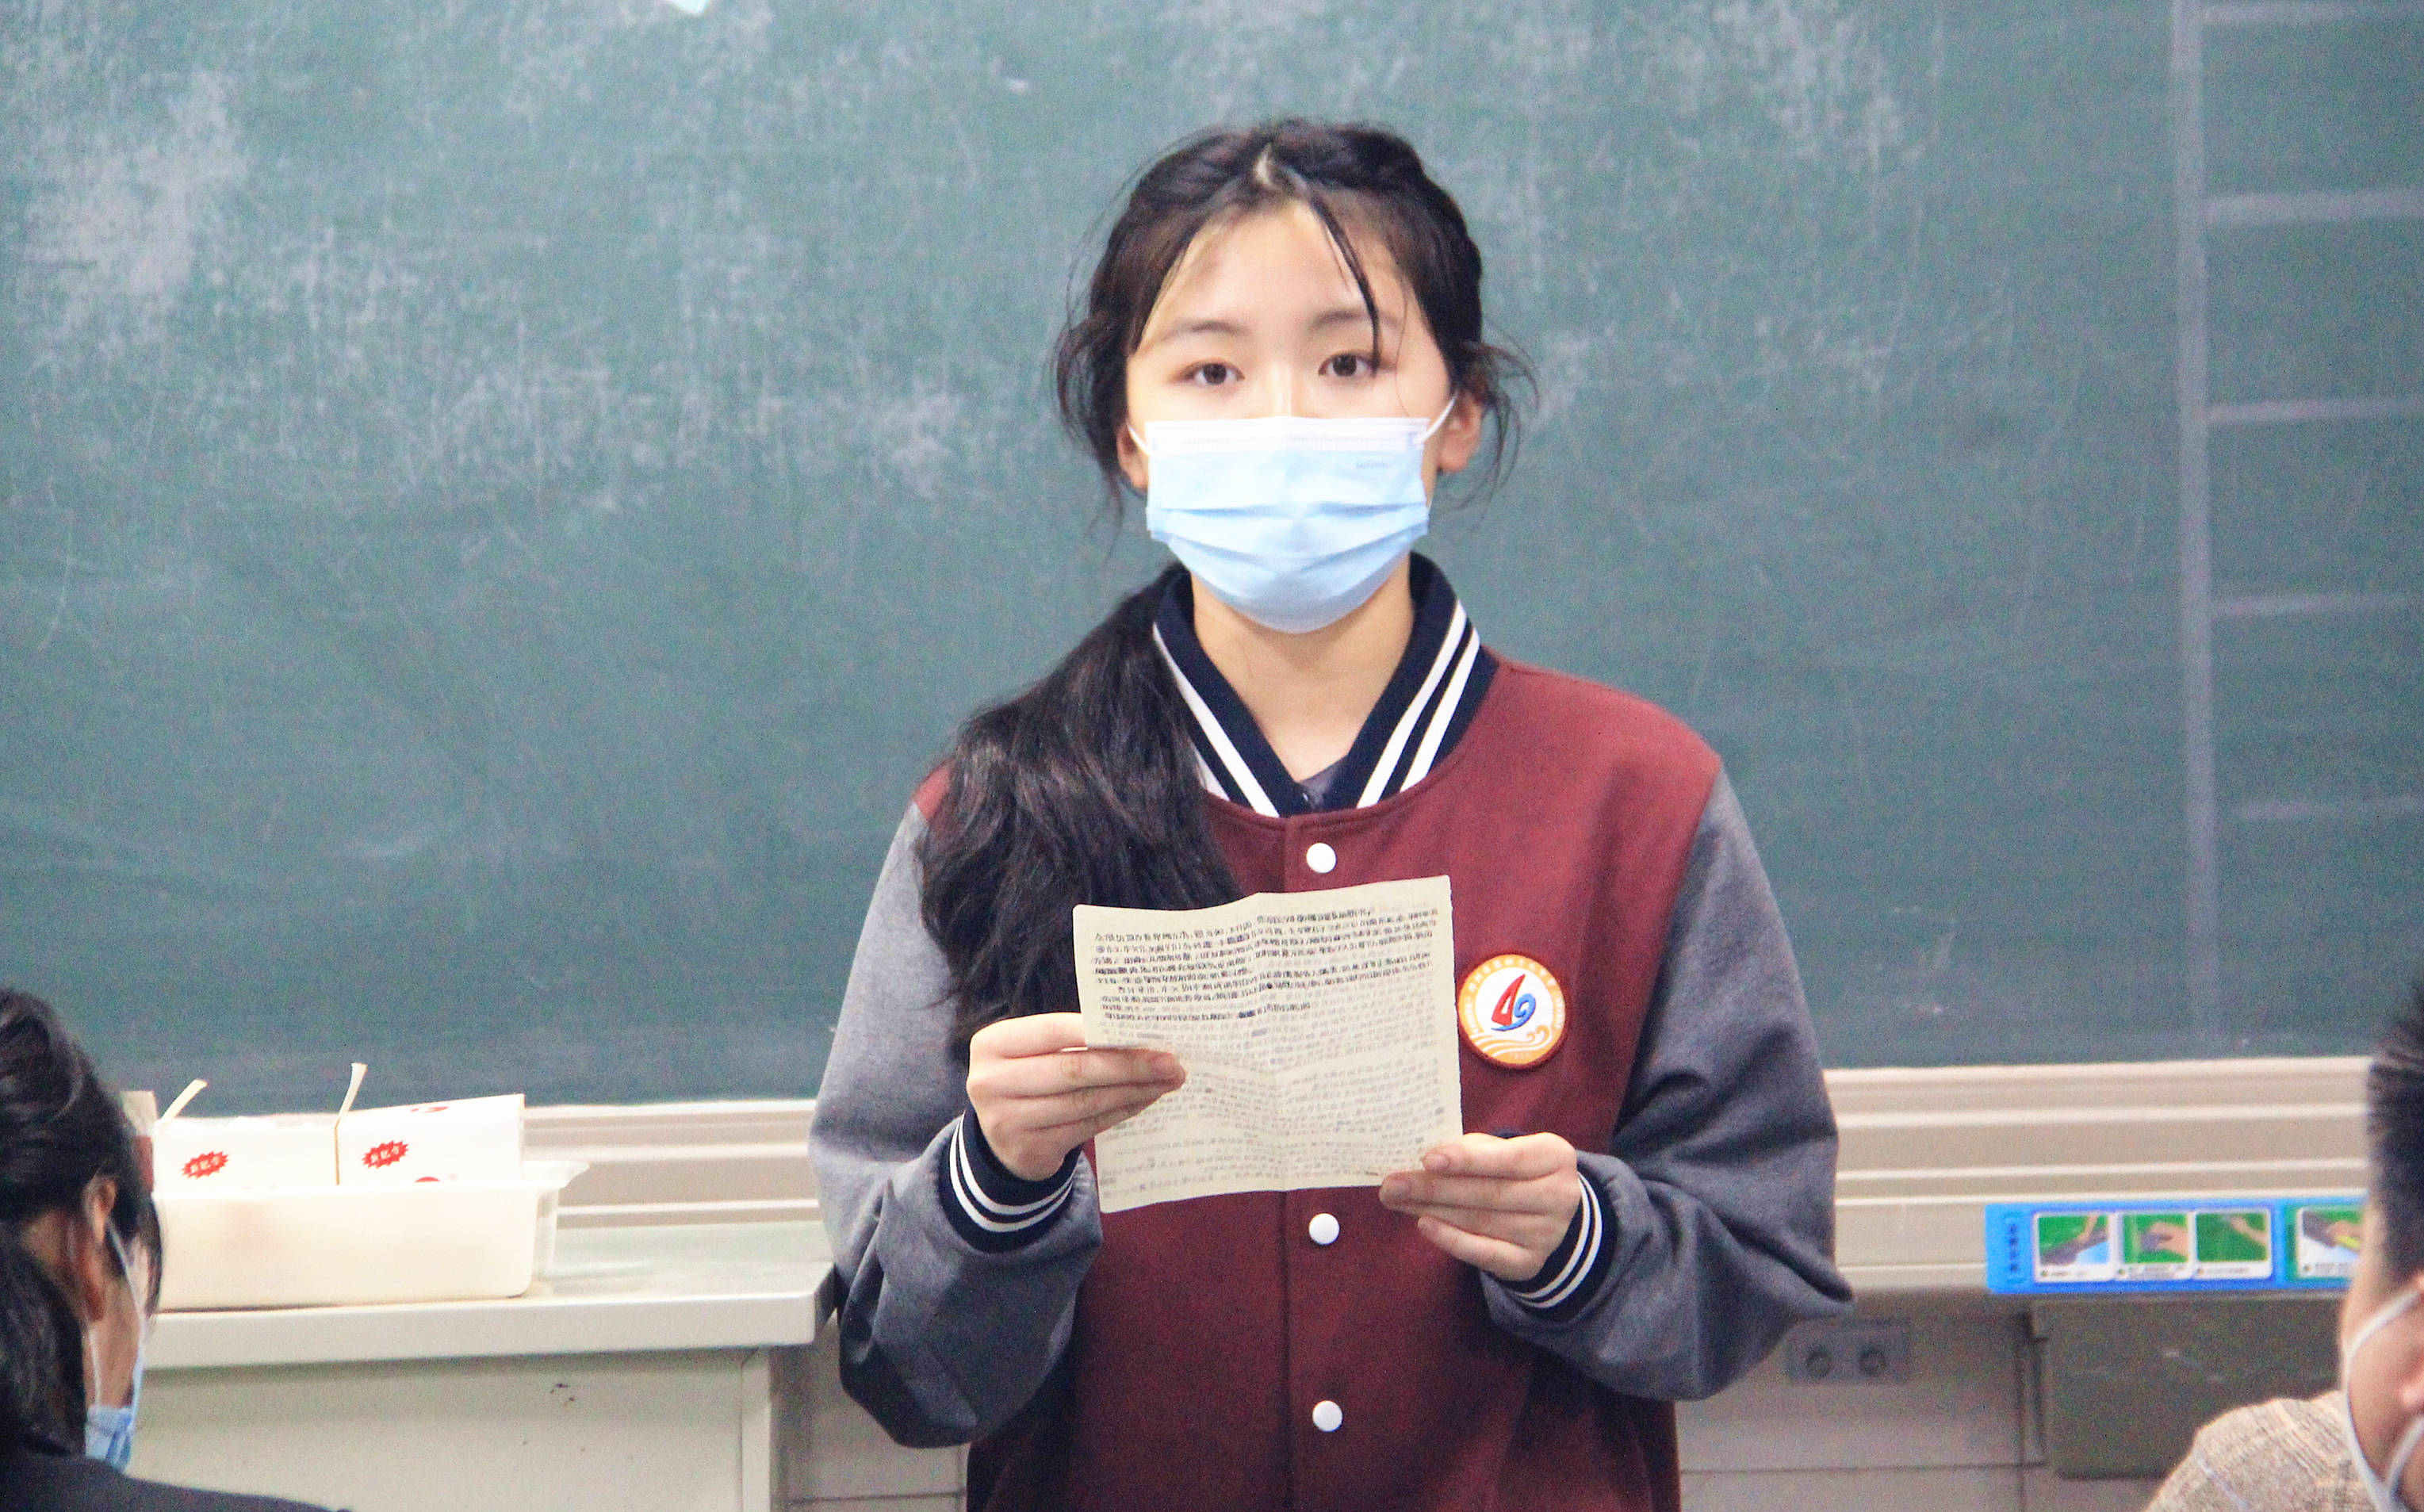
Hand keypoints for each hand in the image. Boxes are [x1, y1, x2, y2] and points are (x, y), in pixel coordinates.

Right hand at [966, 1013, 1184, 1181]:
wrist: (999, 1137)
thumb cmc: (1027, 1078)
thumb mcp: (1033, 1053)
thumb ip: (1072, 1041)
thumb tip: (1138, 1035)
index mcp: (993, 1044)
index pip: (1053, 1030)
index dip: (1101, 1032)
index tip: (1145, 1032)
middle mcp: (992, 1082)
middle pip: (1073, 1069)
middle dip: (1128, 1065)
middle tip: (1171, 1062)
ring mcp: (1007, 1121)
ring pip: (1084, 1102)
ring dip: (1133, 1090)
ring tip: (1166, 1081)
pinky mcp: (1029, 1150)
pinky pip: (1087, 1127)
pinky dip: (1121, 1111)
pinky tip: (1144, 1099)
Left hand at [1378, 1132, 1582, 1281]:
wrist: (1547, 1213)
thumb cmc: (1513, 1170)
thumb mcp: (1502, 1150)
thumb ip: (1471, 1150)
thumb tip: (1422, 1160)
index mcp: (1555, 1157)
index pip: (1509, 1158)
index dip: (1467, 1159)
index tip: (1427, 1159)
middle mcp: (1559, 1196)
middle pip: (1490, 1193)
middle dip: (1435, 1188)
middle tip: (1392, 1184)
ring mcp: (1548, 1234)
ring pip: (1482, 1222)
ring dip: (1434, 1210)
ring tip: (1396, 1199)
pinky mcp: (1529, 1263)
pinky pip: (1485, 1254)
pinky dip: (1452, 1240)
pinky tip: (1424, 1225)